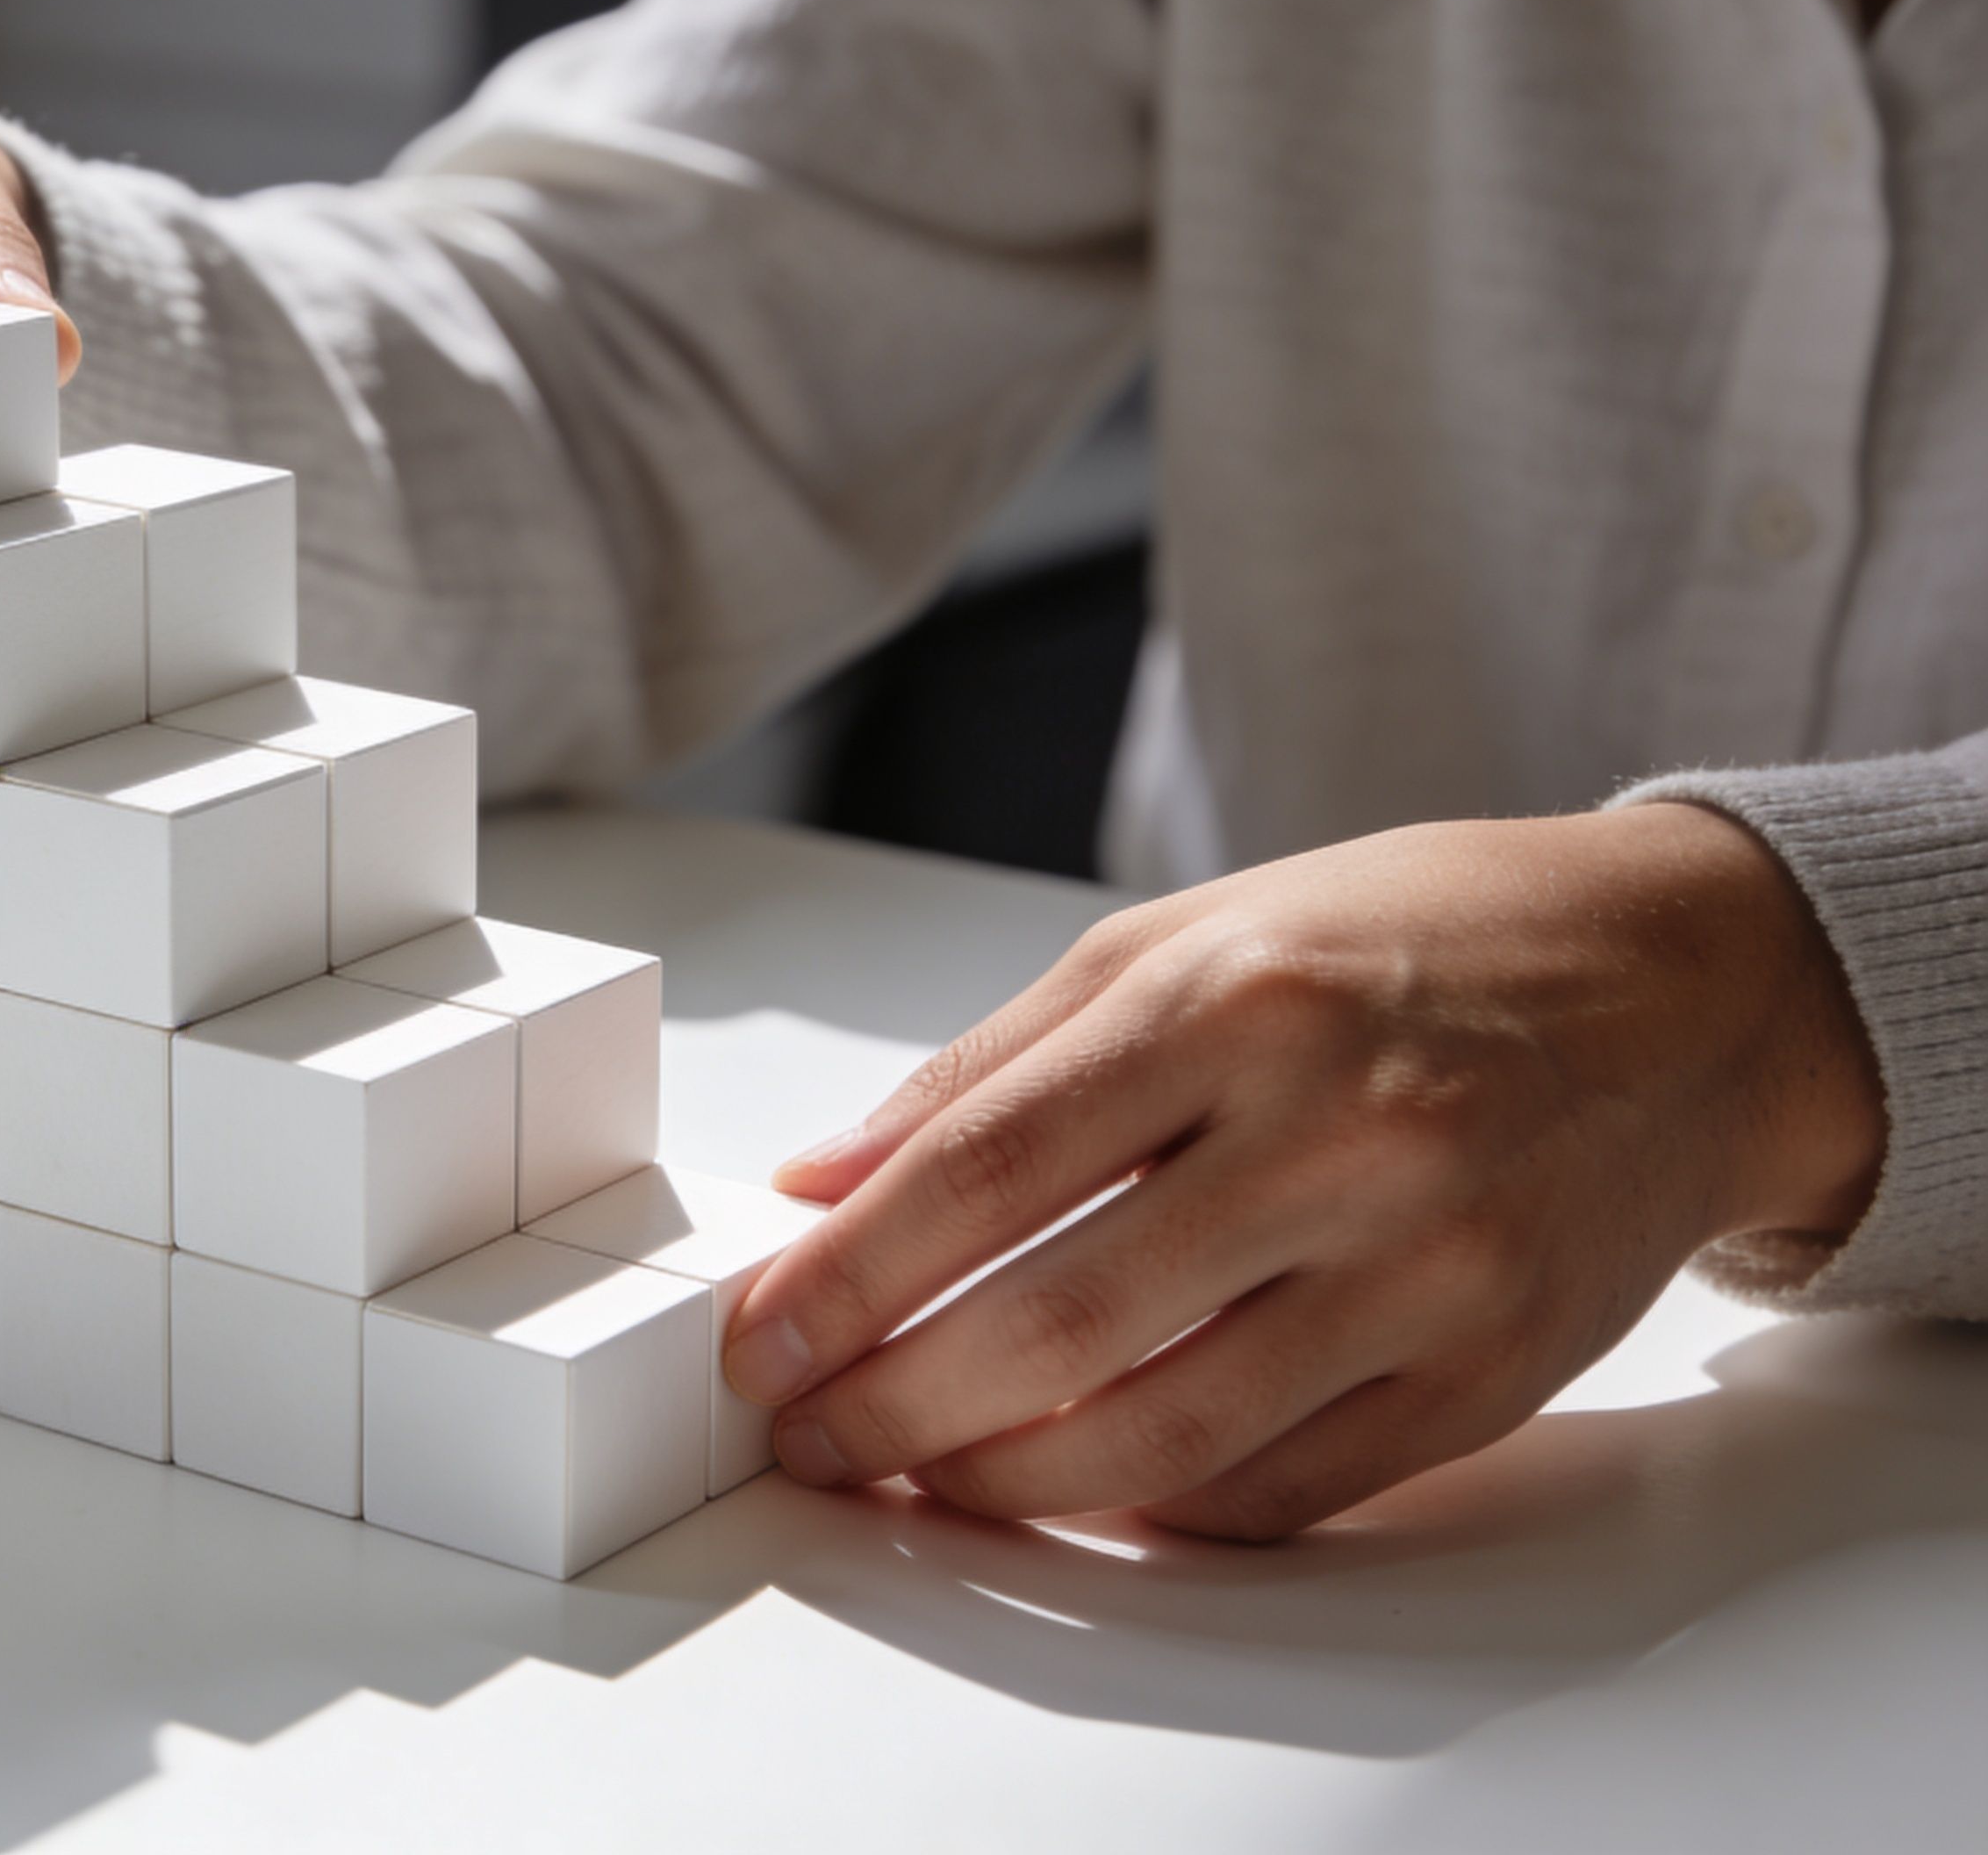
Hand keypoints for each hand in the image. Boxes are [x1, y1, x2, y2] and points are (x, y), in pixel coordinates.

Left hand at [723, 803, 1885, 1540]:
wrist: (1684, 988)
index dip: (847, 1276)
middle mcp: (1333, 1135)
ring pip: (1164, 1434)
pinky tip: (1075, 1489)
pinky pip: (1283, 1485)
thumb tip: (822, 1179)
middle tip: (807, 1436)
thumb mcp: (1180, 939)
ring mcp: (1424, 1265)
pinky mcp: (1489, 1372)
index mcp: (1232, 1002)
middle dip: (895, 1404)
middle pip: (1056, 1320)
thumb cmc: (1408, 943)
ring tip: (911, 1479)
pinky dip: (1156, 1508)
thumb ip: (990, 1066)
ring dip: (1004, 1482)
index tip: (761, 1341)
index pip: (983, 1171)